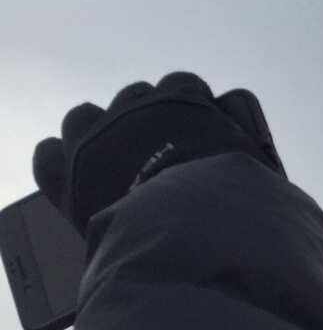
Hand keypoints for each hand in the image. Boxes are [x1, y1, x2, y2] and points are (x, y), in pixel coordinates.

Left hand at [34, 72, 283, 233]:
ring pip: (86, 116)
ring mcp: (95, 134)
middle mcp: (136, 105)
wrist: (194, 244)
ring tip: (116, 172)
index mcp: (187, 98)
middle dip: (148, 123)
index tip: (205, 135)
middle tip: (163, 158)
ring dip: (100, 136)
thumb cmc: (242, 215)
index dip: (197, 112)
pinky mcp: (65, 170)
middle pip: (137, 97)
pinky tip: (77, 186)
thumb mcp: (267, 179)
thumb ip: (257, 159)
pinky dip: (60, 167)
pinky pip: (48, 153)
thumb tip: (263, 167)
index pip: (187, 85)